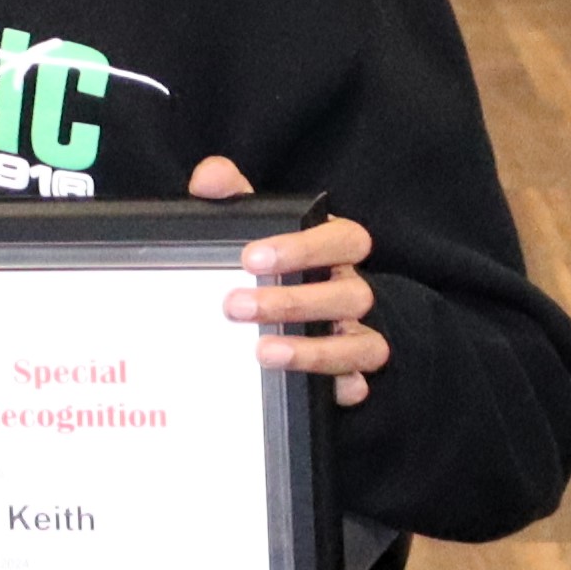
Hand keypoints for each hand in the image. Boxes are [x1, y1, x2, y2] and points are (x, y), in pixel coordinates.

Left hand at [190, 156, 385, 405]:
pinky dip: (343, 387)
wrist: (273, 311)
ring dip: (313, 350)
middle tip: (234, 306)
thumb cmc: (265, 262)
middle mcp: (350, 290)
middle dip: (293, 302)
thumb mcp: (248, 227)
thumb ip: (231, 198)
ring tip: (260, 353)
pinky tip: (321, 392)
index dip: (305, 248)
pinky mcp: (349, 372)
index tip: (251, 257)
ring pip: (361, 344)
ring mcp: (355, 332)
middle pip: (351, 294)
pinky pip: (359, 383)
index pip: (344, 239)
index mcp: (332, 250)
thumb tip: (209, 177)